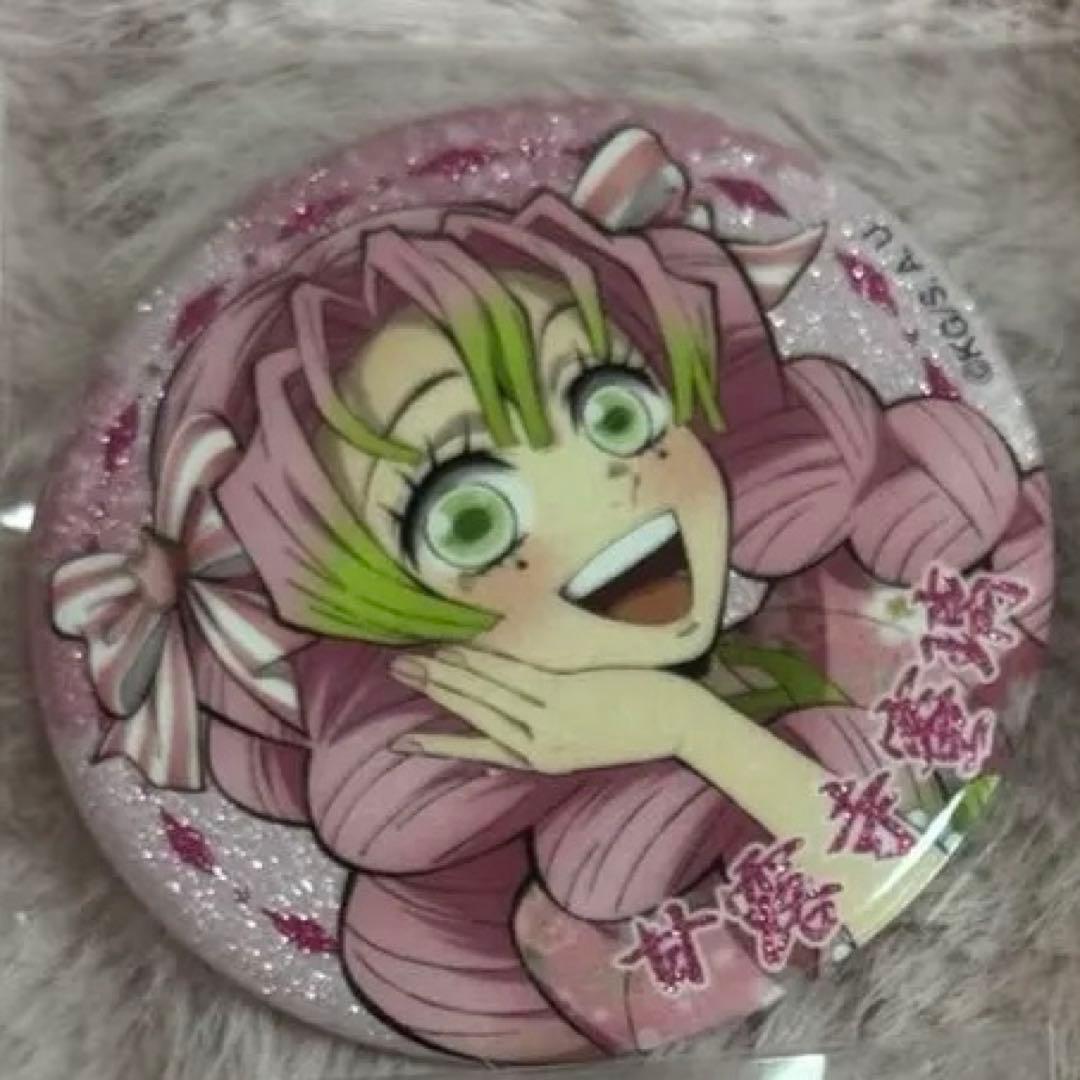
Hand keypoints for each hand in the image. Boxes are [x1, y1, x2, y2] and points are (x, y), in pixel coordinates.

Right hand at [389, 647, 702, 772]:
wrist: (679, 725)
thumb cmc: (634, 731)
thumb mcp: (583, 752)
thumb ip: (542, 744)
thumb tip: (499, 745)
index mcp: (539, 761)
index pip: (475, 749)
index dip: (436, 744)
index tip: (400, 741)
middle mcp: (537, 745)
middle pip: (473, 712)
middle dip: (433, 690)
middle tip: (397, 672)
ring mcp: (549, 719)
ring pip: (485, 693)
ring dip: (447, 674)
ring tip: (415, 661)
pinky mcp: (563, 696)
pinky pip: (512, 678)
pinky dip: (482, 664)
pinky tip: (459, 653)